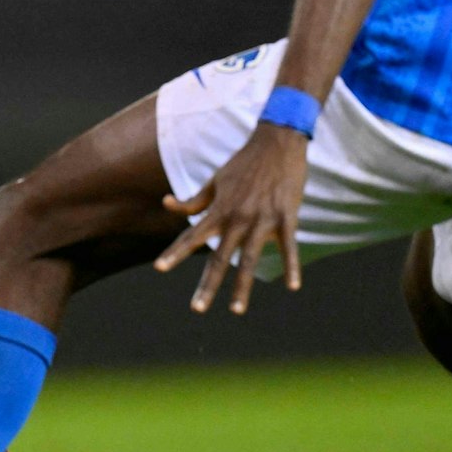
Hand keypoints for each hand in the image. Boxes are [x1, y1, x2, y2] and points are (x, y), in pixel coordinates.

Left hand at [153, 124, 308, 313]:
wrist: (277, 141)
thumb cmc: (244, 162)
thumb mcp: (215, 180)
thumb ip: (193, 199)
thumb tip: (166, 204)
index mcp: (219, 210)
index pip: (192, 236)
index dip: (175, 252)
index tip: (159, 268)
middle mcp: (237, 218)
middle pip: (219, 257)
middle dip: (207, 284)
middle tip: (197, 309)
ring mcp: (262, 219)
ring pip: (249, 259)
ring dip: (242, 287)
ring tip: (235, 310)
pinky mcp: (286, 217)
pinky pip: (289, 246)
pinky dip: (291, 266)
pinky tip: (292, 286)